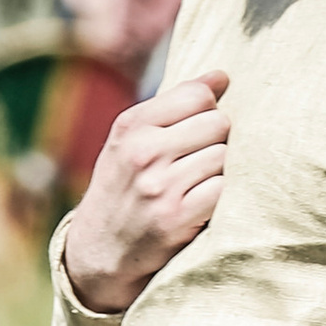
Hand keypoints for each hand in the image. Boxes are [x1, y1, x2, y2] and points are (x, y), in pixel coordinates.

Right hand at [58, 71, 230, 312]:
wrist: (100, 250)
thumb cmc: (125, 186)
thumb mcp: (134, 139)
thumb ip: (176, 104)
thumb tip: (223, 75)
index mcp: (131, 125)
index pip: (198, 95)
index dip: (210, 108)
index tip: (202, 126)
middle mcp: (143, 152)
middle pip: (218, 123)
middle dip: (219, 139)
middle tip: (203, 158)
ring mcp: (160, 186)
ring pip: (225, 156)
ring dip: (223, 170)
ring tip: (203, 181)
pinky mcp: (177, 218)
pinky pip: (224, 189)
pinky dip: (223, 195)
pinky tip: (207, 201)